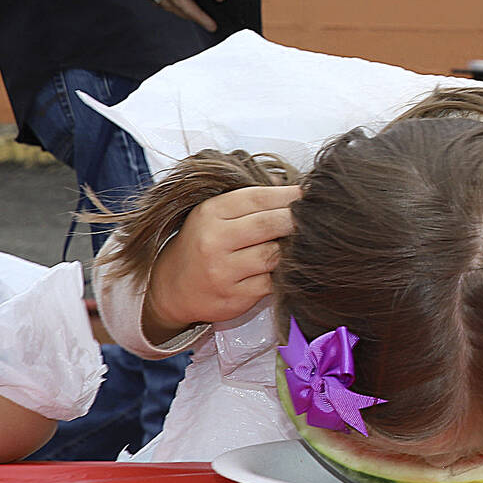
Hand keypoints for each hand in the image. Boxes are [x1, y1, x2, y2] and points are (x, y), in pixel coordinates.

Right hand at [143, 184, 295, 340]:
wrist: (171, 288)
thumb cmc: (201, 244)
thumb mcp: (214, 214)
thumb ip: (248, 198)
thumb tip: (287, 185)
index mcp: (210, 214)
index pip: (257, 198)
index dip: (287, 195)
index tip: (306, 194)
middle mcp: (213, 242)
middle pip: (270, 225)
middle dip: (295, 219)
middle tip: (311, 217)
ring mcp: (222, 272)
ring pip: (274, 255)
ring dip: (289, 249)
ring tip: (295, 243)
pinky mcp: (233, 297)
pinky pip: (271, 282)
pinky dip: (281, 275)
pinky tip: (282, 268)